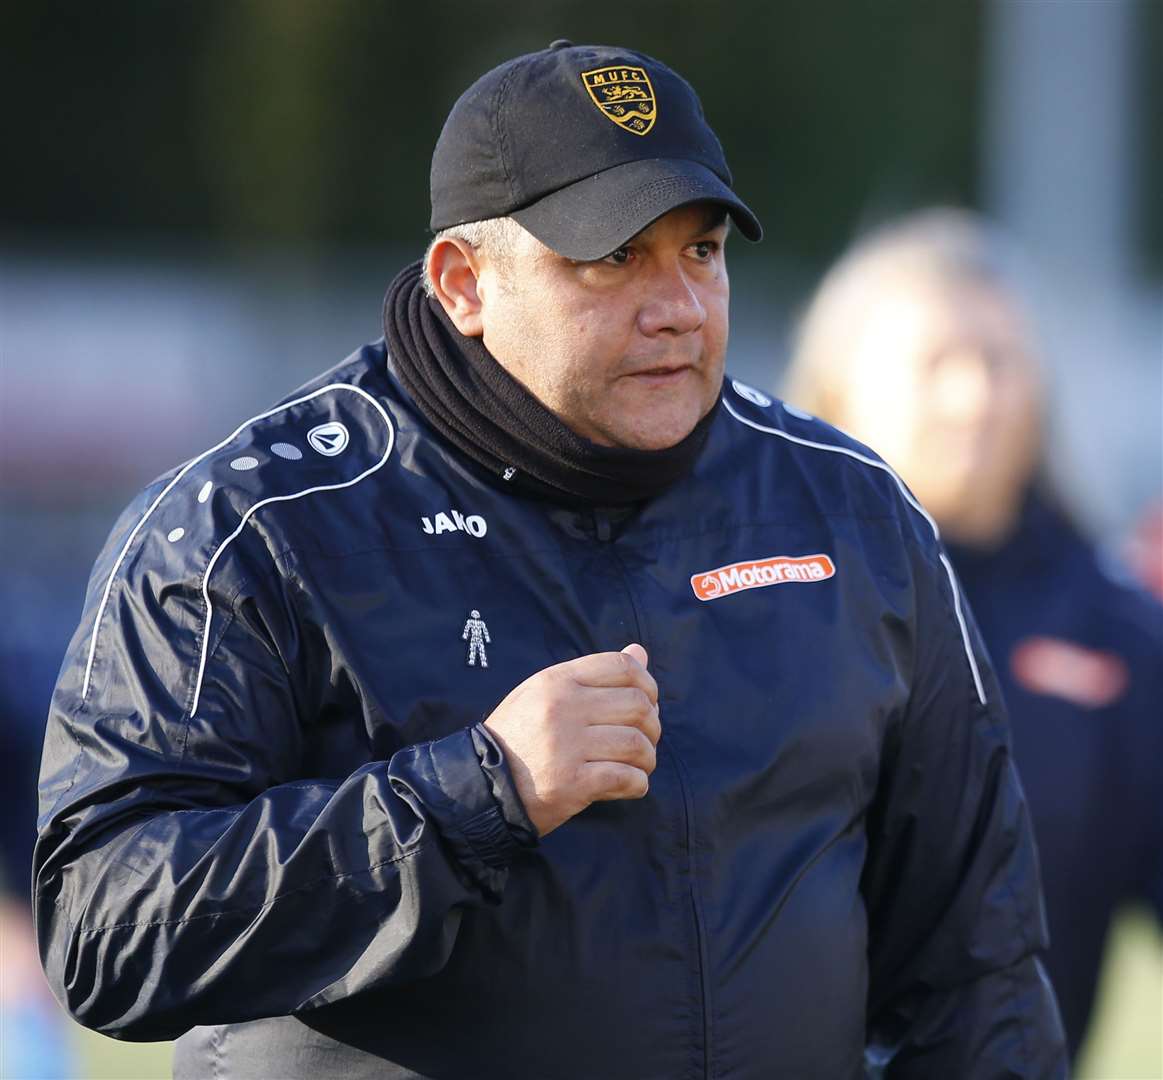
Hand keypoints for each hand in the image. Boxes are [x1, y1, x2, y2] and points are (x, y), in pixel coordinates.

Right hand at [484, 644, 659, 836]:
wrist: (481, 787)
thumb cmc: (517, 737)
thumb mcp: (543, 693)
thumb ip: (592, 674)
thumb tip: (639, 651)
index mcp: (556, 680)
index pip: (622, 666)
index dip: (647, 683)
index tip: (648, 702)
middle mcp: (563, 708)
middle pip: (637, 705)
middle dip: (652, 725)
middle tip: (644, 739)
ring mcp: (568, 746)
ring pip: (637, 743)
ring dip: (646, 758)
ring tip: (638, 765)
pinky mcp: (572, 783)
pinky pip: (627, 778)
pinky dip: (637, 784)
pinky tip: (629, 785)